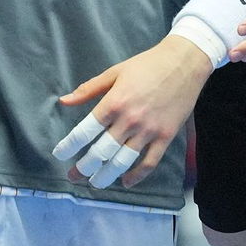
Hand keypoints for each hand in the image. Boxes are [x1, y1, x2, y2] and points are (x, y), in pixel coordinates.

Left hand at [53, 36, 214, 188]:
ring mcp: (149, 130)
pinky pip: (150, 162)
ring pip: (122, 161)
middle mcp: (130, 119)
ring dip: (106, 176)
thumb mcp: (115, 71)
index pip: (84, 131)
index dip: (69, 146)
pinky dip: (137, 176)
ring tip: (95, 183)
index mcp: (114, 102)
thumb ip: (89, 89)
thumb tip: (64, 101)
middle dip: (83, 168)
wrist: (185, 62)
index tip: (60, 154)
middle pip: (101, 151)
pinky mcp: (166, 136)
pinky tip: (126, 181)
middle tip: (73, 176)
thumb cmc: (148, 64)